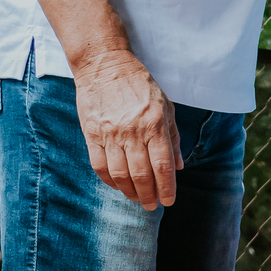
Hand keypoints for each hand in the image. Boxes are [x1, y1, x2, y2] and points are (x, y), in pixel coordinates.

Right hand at [73, 46, 182, 208]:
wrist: (104, 65)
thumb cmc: (140, 85)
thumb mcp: (166, 106)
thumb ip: (173, 137)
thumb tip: (179, 166)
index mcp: (155, 124)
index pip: (163, 166)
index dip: (167, 188)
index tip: (168, 201)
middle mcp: (133, 132)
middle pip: (142, 175)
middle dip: (149, 195)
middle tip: (152, 205)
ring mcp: (111, 134)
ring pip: (120, 175)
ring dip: (129, 192)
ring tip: (136, 198)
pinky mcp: (92, 134)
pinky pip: (100, 166)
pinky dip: (109, 180)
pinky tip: (118, 185)